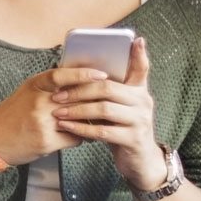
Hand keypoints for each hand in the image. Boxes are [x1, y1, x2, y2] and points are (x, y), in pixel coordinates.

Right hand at [0, 67, 109, 165]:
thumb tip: (80, 82)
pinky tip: (79, 136)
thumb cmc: (13, 114)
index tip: (102, 75)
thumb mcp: (27, 92)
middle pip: (76, 98)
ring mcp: (42, 122)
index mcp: (34, 86)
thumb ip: (50, 87)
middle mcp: (38, 102)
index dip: (83, 73)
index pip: (62, 75)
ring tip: (97, 121)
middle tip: (108, 101)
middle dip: (93, 102)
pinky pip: (74, 138)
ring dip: (89, 122)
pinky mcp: (46, 141)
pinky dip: (79, 137)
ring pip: (79, 120)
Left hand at [50, 38, 164, 189]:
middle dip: (78, 90)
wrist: (139, 161)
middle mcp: (143, 102)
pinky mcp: (133, 139)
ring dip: (76, 110)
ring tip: (57, 112)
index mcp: (139, 91)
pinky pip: (102, 131)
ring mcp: (140, 121)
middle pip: (107, 88)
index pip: (142, 68)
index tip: (135, 39)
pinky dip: (81, 129)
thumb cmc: (123, 129)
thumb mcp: (121, 108)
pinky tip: (67, 127)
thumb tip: (80, 72)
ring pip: (103, 109)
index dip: (139, 54)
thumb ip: (109, 91)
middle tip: (57, 95)